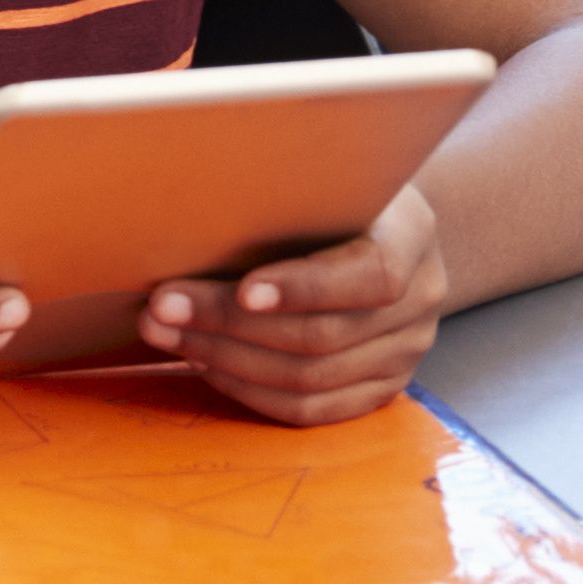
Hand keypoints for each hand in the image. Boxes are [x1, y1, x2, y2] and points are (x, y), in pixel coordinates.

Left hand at [137, 181, 447, 424]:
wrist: (380, 226)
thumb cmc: (330, 191)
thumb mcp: (319, 174)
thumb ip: (279, 192)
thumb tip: (188, 214)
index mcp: (412, 236)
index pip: (371, 275)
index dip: (305, 288)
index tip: (243, 289)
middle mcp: (421, 300)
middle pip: (322, 335)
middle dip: (228, 324)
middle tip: (161, 307)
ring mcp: (405, 352)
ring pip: (310, 380)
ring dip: (224, 359)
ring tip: (165, 333)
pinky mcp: (379, 387)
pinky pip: (310, 409)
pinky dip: (248, 389)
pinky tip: (203, 362)